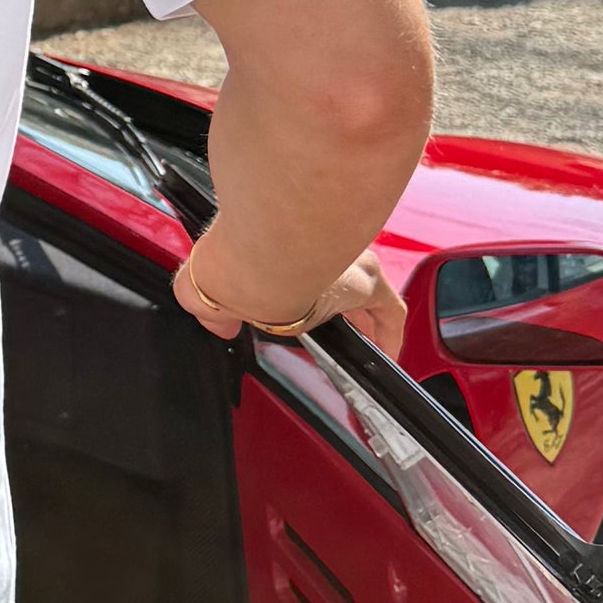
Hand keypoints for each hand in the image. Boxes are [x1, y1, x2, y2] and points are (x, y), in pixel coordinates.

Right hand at [173, 234, 405, 358]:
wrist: (253, 260)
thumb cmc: (232, 264)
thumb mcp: (212, 292)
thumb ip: (215, 310)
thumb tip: (219, 324)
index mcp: (285, 245)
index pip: (302, 269)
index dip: (306, 292)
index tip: (301, 310)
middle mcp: (322, 247)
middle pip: (341, 279)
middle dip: (340, 306)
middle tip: (337, 333)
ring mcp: (347, 261)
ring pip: (367, 291)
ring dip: (365, 319)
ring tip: (364, 347)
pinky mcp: (369, 280)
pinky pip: (390, 312)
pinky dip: (390, 335)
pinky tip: (386, 357)